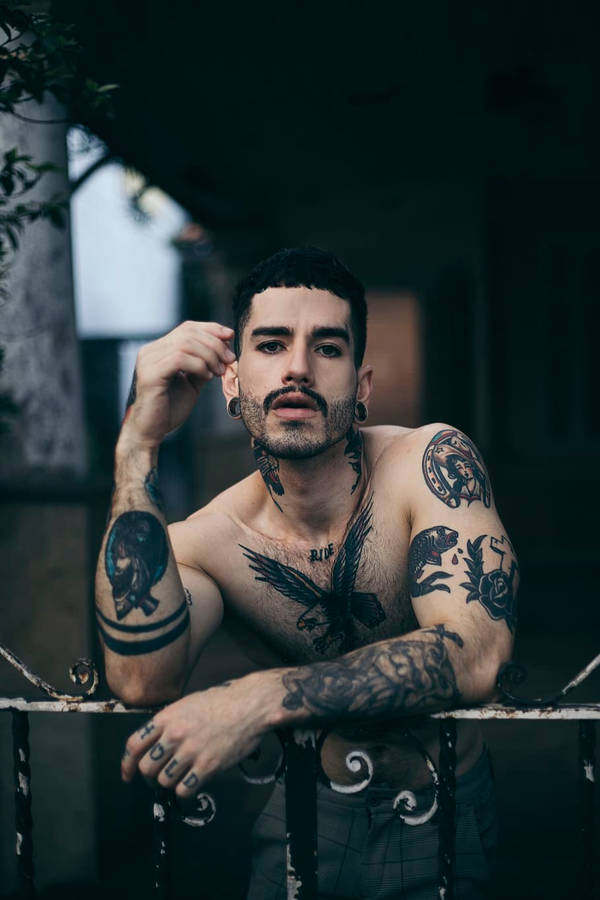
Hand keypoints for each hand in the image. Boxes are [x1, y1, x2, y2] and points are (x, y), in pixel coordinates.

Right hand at [121, 320, 235, 448]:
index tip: (230, 337)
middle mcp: (150, 351)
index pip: (187, 327)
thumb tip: (224, 349)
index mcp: (158, 350)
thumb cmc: (169, 409)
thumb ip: (203, 364)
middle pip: (188, 333)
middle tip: (229, 359)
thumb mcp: (192, 382)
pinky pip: (179, 359)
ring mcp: (148, 361)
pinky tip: (207, 377)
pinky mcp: (150, 374)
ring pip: (186, 343)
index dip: (211, 329)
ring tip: (219, 371)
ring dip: (209, 355)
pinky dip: (199, 365)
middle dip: (214, 344)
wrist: (151, 432)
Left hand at [121, 675, 273, 796]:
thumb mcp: (187, 704)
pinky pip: (184, 789)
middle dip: (149, 776)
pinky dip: (184, 791)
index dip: (126, 763)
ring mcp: (190, 751)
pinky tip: (191, 784)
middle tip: (157, 778)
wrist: (248, 705)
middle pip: (146, 767)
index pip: (134, 745)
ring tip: (178, 778)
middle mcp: (175, 735)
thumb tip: (155, 742)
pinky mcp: (207, 766)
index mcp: (167, 717)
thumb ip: (169, 722)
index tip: (127, 773)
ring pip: (164, 781)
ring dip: (168, 783)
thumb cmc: (220, 701)